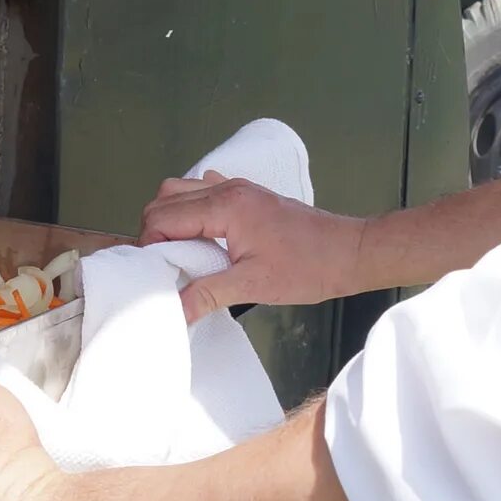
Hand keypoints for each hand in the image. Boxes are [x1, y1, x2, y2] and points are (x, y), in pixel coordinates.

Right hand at [140, 173, 370, 322]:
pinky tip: (201, 236)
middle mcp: (227, 189)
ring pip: (181, 191)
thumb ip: (207, 294)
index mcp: (225, 206)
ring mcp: (237, 188)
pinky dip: (192, 210)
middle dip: (155, 232)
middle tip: (164, 267)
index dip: (150, 246)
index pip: (162, 217)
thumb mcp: (254, 285)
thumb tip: (174, 311)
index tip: (155, 274)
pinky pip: (204, 191)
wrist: (350, 252)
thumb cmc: (309, 266)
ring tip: (181, 255)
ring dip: (171, 220)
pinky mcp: (247, 196)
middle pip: (164, 199)